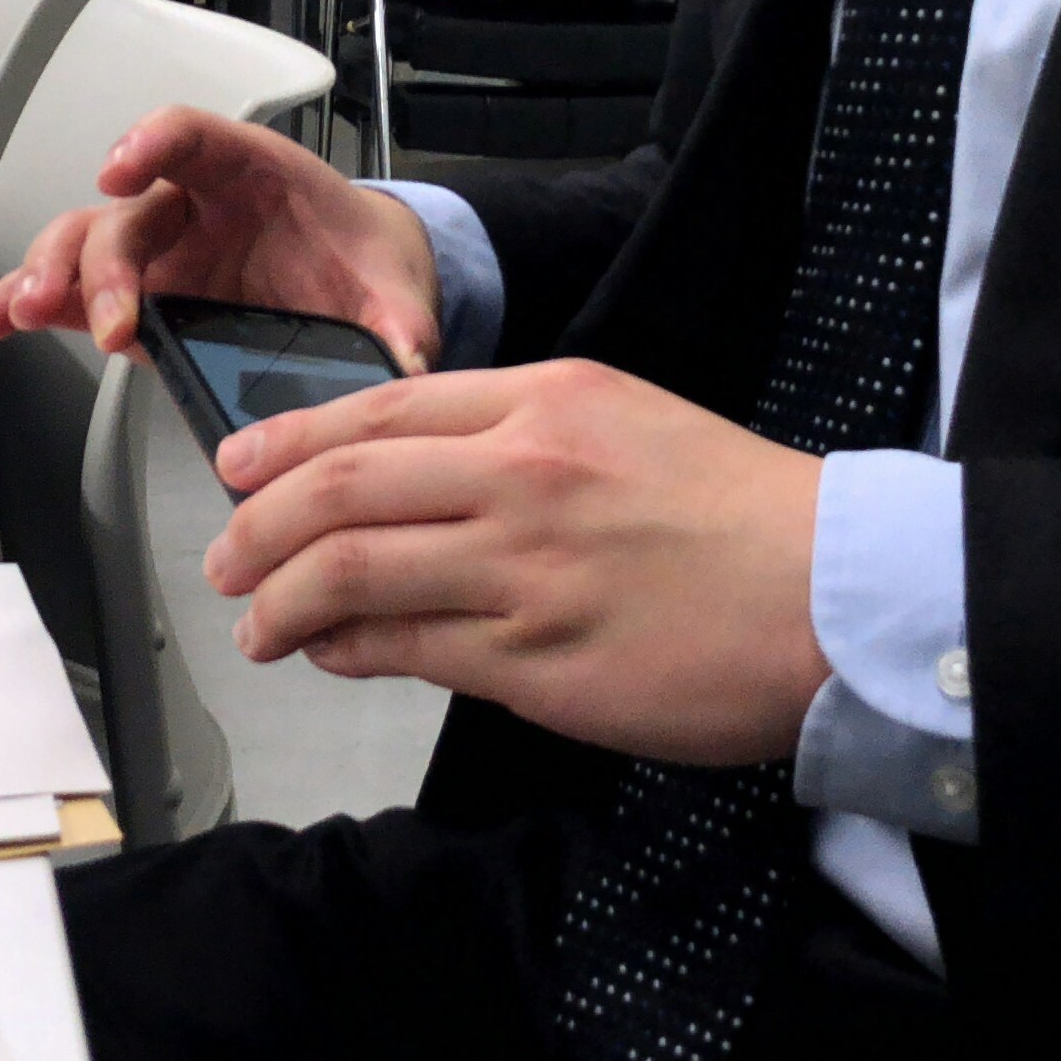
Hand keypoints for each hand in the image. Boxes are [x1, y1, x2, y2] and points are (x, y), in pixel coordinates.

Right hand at [0, 108, 441, 369]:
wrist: (356, 280)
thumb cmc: (359, 259)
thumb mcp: (391, 285)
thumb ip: (399, 319)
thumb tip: (409, 357)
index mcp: (250, 175)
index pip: (191, 136)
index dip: (150, 143)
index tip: (121, 168)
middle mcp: (191, 205)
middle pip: (127, 212)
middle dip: (104, 263)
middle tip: (108, 318)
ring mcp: (159, 251)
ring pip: (84, 244)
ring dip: (50, 276)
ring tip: (26, 312)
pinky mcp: (139, 296)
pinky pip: (72, 292)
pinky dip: (25, 304)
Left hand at [202, 358, 829, 763]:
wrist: (836, 596)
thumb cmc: (746, 519)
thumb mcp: (629, 423)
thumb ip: (522, 438)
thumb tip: (416, 477)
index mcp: (547, 401)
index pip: (380, 410)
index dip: (289, 440)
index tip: (240, 464)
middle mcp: (523, 473)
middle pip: (339, 485)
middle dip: (255, 523)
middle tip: (224, 553)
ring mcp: (522, 568)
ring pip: (349, 570)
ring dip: (279, 600)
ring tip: (256, 622)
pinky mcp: (533, 659)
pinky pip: (401, 647)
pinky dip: (342, 649)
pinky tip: (326, 654)